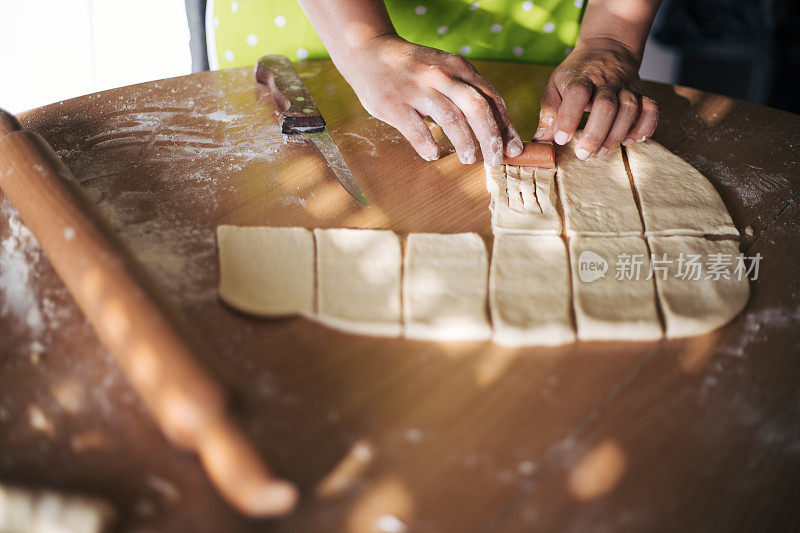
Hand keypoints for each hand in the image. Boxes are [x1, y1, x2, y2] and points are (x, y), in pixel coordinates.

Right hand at [334, 34, 522, 164]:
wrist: (369, 51)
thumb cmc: (413, 68)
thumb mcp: (445, 69)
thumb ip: (466, 90)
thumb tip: (495, 127)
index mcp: (458, 67)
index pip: (490, 98)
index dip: (505, 126)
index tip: (513, 148)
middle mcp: (440, 75)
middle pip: (476, 108)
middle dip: (491, 137)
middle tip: (495, 160)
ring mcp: (417, 89)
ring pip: (450, 119)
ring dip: (464, 143)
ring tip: (469, 159)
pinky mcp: (393, 104)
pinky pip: (416, 130)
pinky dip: (428, 146)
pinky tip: (434, 155)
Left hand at [533, 37, 658, 158]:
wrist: (607, 47)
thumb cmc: (577, 75)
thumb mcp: (555, 87)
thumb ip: (548, 114)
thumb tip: (539, 141)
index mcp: (580, 78)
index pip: (577, 93)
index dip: (569, 117)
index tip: (562, 138)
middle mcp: (606, 82)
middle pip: (606, 106)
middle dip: (595, 134)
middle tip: (583, 154)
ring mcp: (626, 88)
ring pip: (629, 110)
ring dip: (616, 135)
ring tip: (600, 151)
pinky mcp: (642, 94)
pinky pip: (651, 111)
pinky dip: (644, 129)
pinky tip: (629, 140)